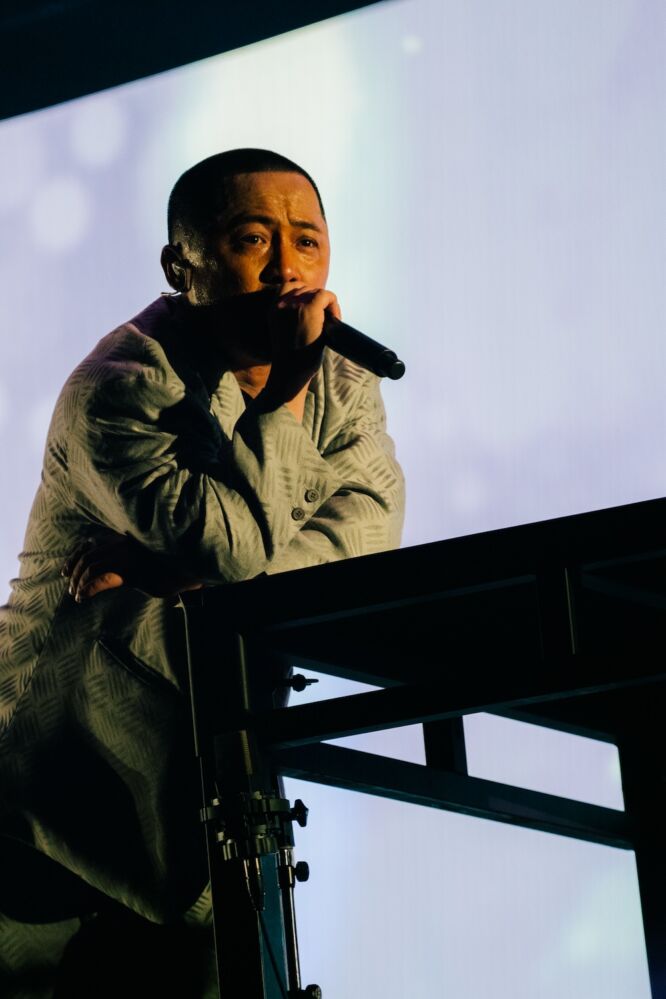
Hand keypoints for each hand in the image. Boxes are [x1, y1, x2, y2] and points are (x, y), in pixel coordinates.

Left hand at [62, 533, 202, 601]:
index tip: (66, 571)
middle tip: (72, 588)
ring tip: (77, 594)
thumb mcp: (142, 560)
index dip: (74, 557)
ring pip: (90, 566)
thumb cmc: (166, 567)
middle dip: (74, 572)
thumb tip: (106, 572)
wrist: (187, 569)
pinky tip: (84, 597)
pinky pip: (101, 579)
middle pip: (87, 556)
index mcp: (123, 538)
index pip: (90, 543)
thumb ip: (125, 560)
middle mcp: (122, 544)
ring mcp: (126, 556)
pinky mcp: (131, 572)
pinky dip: (88, 589)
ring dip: (79, 582)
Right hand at [262, 284, 340, 418]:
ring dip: (325, 303)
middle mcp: (281, 304)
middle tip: (324, 319)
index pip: (288, 288)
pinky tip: (335, 320)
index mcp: (273, 310)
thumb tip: (317, 309)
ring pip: (315, 291)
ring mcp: (295, 305)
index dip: (304, 296)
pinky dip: (334, 304)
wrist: (290, 374)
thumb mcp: (285, 334)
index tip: (312, 313)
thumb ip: (292, 318)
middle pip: (303, 288)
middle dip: (315, 300)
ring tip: (330, 320)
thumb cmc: (291, 361)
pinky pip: (326, 295)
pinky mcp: (309, 309)